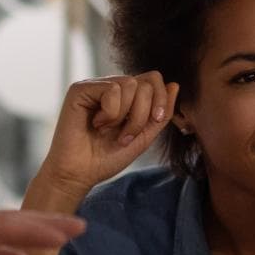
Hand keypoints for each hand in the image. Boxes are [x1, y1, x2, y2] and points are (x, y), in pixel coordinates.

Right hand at [33, 73, 178, 200]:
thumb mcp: (143, 136)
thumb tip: (174, 84)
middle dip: (142, 114)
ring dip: (126, 116)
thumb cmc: (107, 157)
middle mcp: (111, 87)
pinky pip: (112, 89)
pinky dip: (111, 113)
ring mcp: (95, 86)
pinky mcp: (80, 89)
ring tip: (109, 131)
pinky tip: (95, 124)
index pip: (154, 80)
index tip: (155, 122)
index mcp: (127, 96)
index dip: (161, 99)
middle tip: (126, 135)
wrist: (80, 174)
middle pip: (146, 82)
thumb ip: (161, 113)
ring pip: (131, 83)